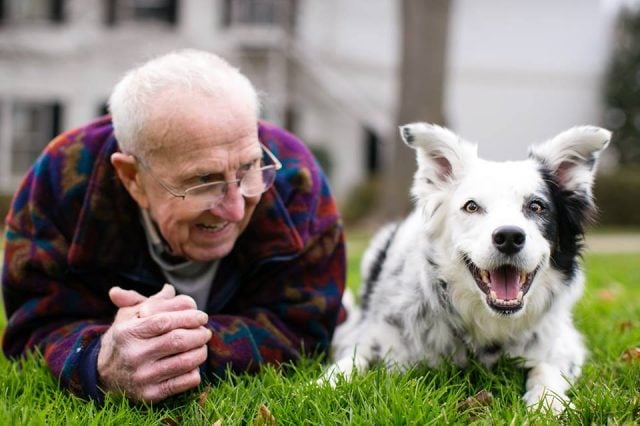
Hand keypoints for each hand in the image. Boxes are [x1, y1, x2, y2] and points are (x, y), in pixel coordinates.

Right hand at [97, 284, 211, 401]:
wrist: (103, 376)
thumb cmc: (124, 340)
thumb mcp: (129, 317)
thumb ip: (149, 301)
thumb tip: (169, 289)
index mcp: (128, 332)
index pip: (165, 321)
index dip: (188, 317)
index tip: (202, 316)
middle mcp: (133, 355)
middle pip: (178, 341)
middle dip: (199, 334)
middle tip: (205, 331)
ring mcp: (142, 377)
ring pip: (185, 362)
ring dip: (201, 352)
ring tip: (202, 346)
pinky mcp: (150, 395)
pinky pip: (184, 382)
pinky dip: (195, 372)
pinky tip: (193, 365)